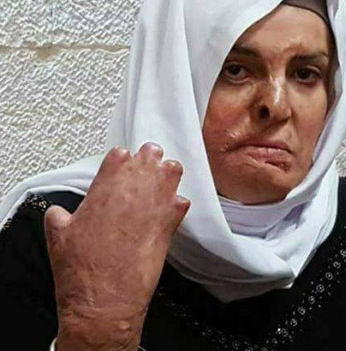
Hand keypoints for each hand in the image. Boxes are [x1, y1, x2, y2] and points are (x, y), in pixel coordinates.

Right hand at [44, 142, 189, 350]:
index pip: (121, 154)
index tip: (121, 168)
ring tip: (159, 185)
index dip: (121, 161)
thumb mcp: (58, 233)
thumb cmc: (83, 268)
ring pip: (172, 170)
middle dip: (148, 160)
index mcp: (107, 183)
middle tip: (144, 171)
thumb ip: (61, 214)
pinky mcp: (172, 222)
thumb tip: (60, 212)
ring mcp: (157, 202)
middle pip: (150, 154)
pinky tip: (168, 213)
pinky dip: (177, 204)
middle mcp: (135, 187)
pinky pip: (182, 201)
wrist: (104, 298)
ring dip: (166, 175)